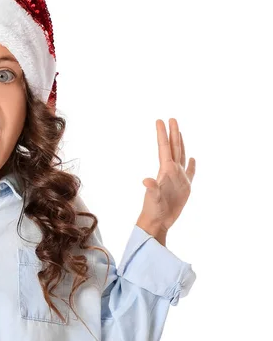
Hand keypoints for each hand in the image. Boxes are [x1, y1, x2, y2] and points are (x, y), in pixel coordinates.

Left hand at [138, 118, 195, 233]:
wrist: (157, 222)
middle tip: (171, 118)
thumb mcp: (153, 199)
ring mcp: (178, 179)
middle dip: (173, 133)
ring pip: (181, 156)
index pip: (164, 148)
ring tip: (179, 132)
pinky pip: (190, 172)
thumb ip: (151, 189)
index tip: (160, 120)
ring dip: (181, 144)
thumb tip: (146, 181)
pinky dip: (193, 165)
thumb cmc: (153, 211)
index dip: (163, 134)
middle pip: (174, 148)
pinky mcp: (185, 187)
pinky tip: (193, 158)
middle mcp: (171, 172)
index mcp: (165, 171)